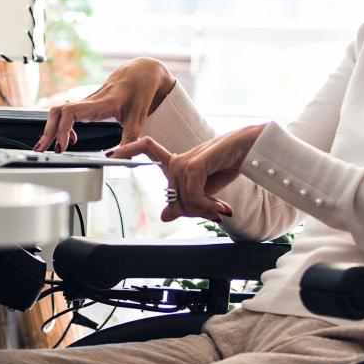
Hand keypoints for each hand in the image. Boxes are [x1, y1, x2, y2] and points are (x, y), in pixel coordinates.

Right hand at [34, 58, 175, 152]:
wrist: (142, 72)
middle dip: (48, 131)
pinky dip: (62, 126)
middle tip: (42, 149)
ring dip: (51, 128)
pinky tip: (70, 139)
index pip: (71, 112)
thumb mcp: (138, 118)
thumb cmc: (140, 90)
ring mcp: (87, 102)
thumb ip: (130, 140)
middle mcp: (89, 101)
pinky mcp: (87, 104)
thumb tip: (123, 160)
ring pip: (59, 111)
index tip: (63, 146)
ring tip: (49, 146)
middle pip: (57, 111)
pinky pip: (67, 113)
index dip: (62, 129)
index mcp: (100, 103)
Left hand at [111, 124, 266, 221]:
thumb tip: (164, 215)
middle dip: (194, 211)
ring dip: (204, 210)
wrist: (252, 149)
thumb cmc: (229, 164)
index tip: (111, 153)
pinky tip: (221, 207)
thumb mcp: (206, 190)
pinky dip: (206, 206)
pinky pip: (192, 196)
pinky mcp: (194, 164)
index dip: (129, 149)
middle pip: (173, 197)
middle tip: (215, 213)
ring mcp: (185, 161)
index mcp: (178, 162)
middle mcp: (178, 160)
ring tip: (222, 209)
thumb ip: (186, 202)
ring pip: (183, 200)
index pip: (147, 148)